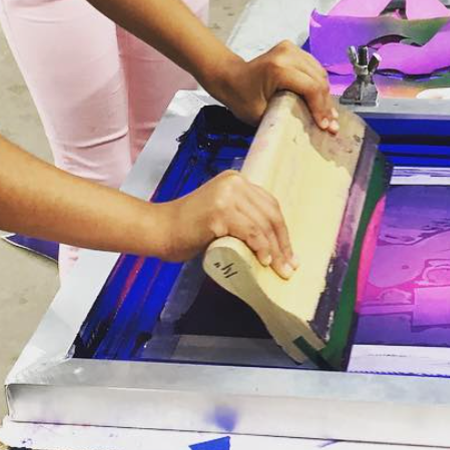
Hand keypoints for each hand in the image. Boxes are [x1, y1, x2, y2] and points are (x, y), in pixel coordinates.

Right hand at [157, 170, 294, 272]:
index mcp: (235, 180)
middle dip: (282, 244)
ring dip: (275, 251)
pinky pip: (250, 232)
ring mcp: (226, 196)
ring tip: (279, 269)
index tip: (289, 254)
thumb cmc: (188, 229)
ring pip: (262, 225)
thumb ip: (242, 217)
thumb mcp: (221, 214)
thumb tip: (272, 242)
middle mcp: (233, 183)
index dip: (282, 232)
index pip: (269, 205)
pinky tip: (263, 261)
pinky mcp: (219, 212)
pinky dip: (260, 248)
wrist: (159, 229)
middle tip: (289, 266)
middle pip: (270, 214)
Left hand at [208, 41, 338, 133]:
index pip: (311, 88)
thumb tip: (312, 128)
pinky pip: (314, 68)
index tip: (325, 126)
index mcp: (278, 68)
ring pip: (320, 73)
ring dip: (325, 95)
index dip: (321, 108)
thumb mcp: (260, 114)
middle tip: (331, 125)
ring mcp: (290, 48)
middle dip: (326, 105)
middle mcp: (287, 53)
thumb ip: (286, 118)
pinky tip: (322, 101)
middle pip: (318, 80)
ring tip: (329, 116)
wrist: (230, 77)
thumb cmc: (241, 98)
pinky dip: (319, 85)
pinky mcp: (292, 49)